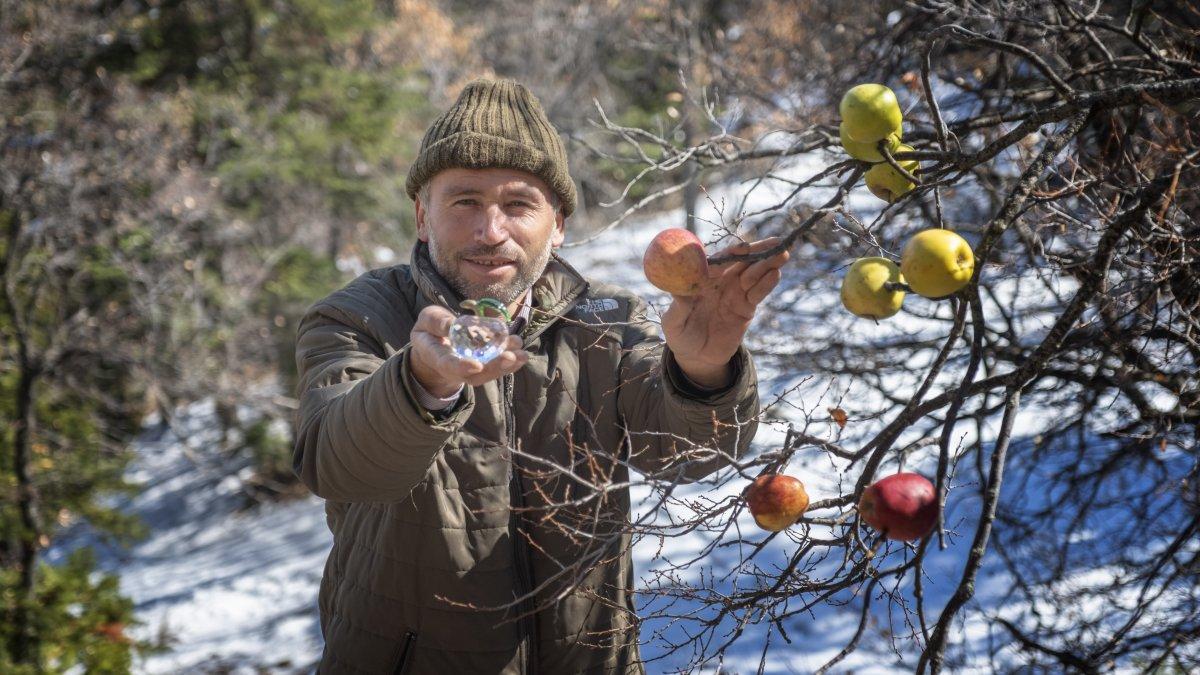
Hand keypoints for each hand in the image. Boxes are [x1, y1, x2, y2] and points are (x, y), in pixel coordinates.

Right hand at [409, 305, 528, 397]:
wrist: (435, 345)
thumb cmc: (429, 330)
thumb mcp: (427, 321)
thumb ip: (437, 322)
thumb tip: (452, 324)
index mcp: (437, 357)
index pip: (449, 365)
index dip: (462, 367)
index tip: (477, 365)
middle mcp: (455, 369)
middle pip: (475, 375)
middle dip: (494, 367)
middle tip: (510, 357)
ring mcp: (470, 369)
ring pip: (489, 373)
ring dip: (507, 365)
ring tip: (522, 354)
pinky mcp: (483, 364)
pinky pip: (497, 366)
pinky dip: (511, 360)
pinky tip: (521, 350)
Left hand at [662, 237, 789, 386]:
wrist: (697, 356)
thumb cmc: (680, 335)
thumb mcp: (673, 323)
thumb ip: (678, 307)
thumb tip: (678, 291)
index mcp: (702, 279)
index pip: (718, 261)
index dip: (730, 253)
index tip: (741, 247)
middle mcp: (721, 281)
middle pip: (741, 262)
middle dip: (758, 251)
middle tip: (776, 241)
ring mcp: (735, 293)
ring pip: (754, 274)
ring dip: (768, 263)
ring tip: (783, 253)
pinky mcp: (746, 307)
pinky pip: (758, 293)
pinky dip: (767, 284)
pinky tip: (776, 274)